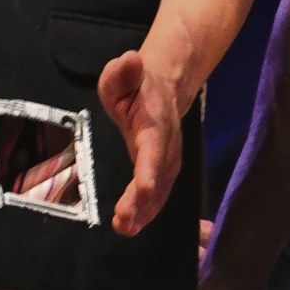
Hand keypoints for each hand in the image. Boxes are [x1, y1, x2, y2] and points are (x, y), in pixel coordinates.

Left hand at [99, 44, 191, 237]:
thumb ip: (121, 71)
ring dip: (146, 212)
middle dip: (144, 202)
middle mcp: (165, 145)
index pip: (153, 150)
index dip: (150, 171)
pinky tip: (134, 225)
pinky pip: (160, 192)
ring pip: (162, 189)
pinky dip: (149, 210)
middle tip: (125, 224)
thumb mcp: (121, 73)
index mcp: (153, 124)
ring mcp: (169, 157)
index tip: (144, 189)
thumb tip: (130, 60)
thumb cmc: (135, 84)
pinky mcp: (165, 167)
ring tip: (126, 229)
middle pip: (158, 177)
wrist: (166, 87)